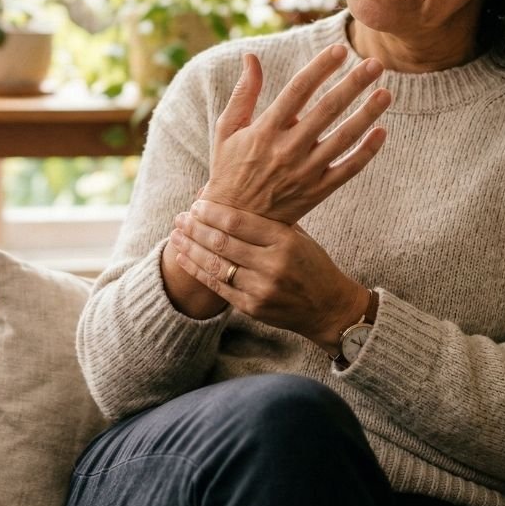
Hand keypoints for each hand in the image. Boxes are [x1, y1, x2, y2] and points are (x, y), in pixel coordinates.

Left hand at [168, 200, 368, 354]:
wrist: (328, 308)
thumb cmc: (312, 264)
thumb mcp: (298, 236)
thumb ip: (268, 220)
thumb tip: (229, 197)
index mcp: (285, 241)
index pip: (238, 222)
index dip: (212, 212)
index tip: (196, 205)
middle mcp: (272, 265)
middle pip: (222, 243)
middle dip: (195, 228)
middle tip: (180, 217)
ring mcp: (260, 289)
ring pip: (215, 265)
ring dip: (190, 249)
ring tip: (175, 235)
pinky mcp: (252, 307)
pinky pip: (218, 287)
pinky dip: (198, 271)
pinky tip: (184, 258)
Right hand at [202, 45, 389, 223]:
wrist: (235, 223)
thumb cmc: (229, 169)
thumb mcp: (226, 130)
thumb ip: (243, 93)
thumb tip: (252, 56)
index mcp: (264, 130)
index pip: (297, 90)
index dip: (320, 68)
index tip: (339, 50)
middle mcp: (286, 150)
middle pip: (327, 110)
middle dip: (353, 84)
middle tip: (375, 64)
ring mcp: (304, 173)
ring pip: (343, 139)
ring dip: (367, 114)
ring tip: (386, 93)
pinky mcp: (317, 192)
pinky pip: (348, 170)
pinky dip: (367, 152)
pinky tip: (382, 131)